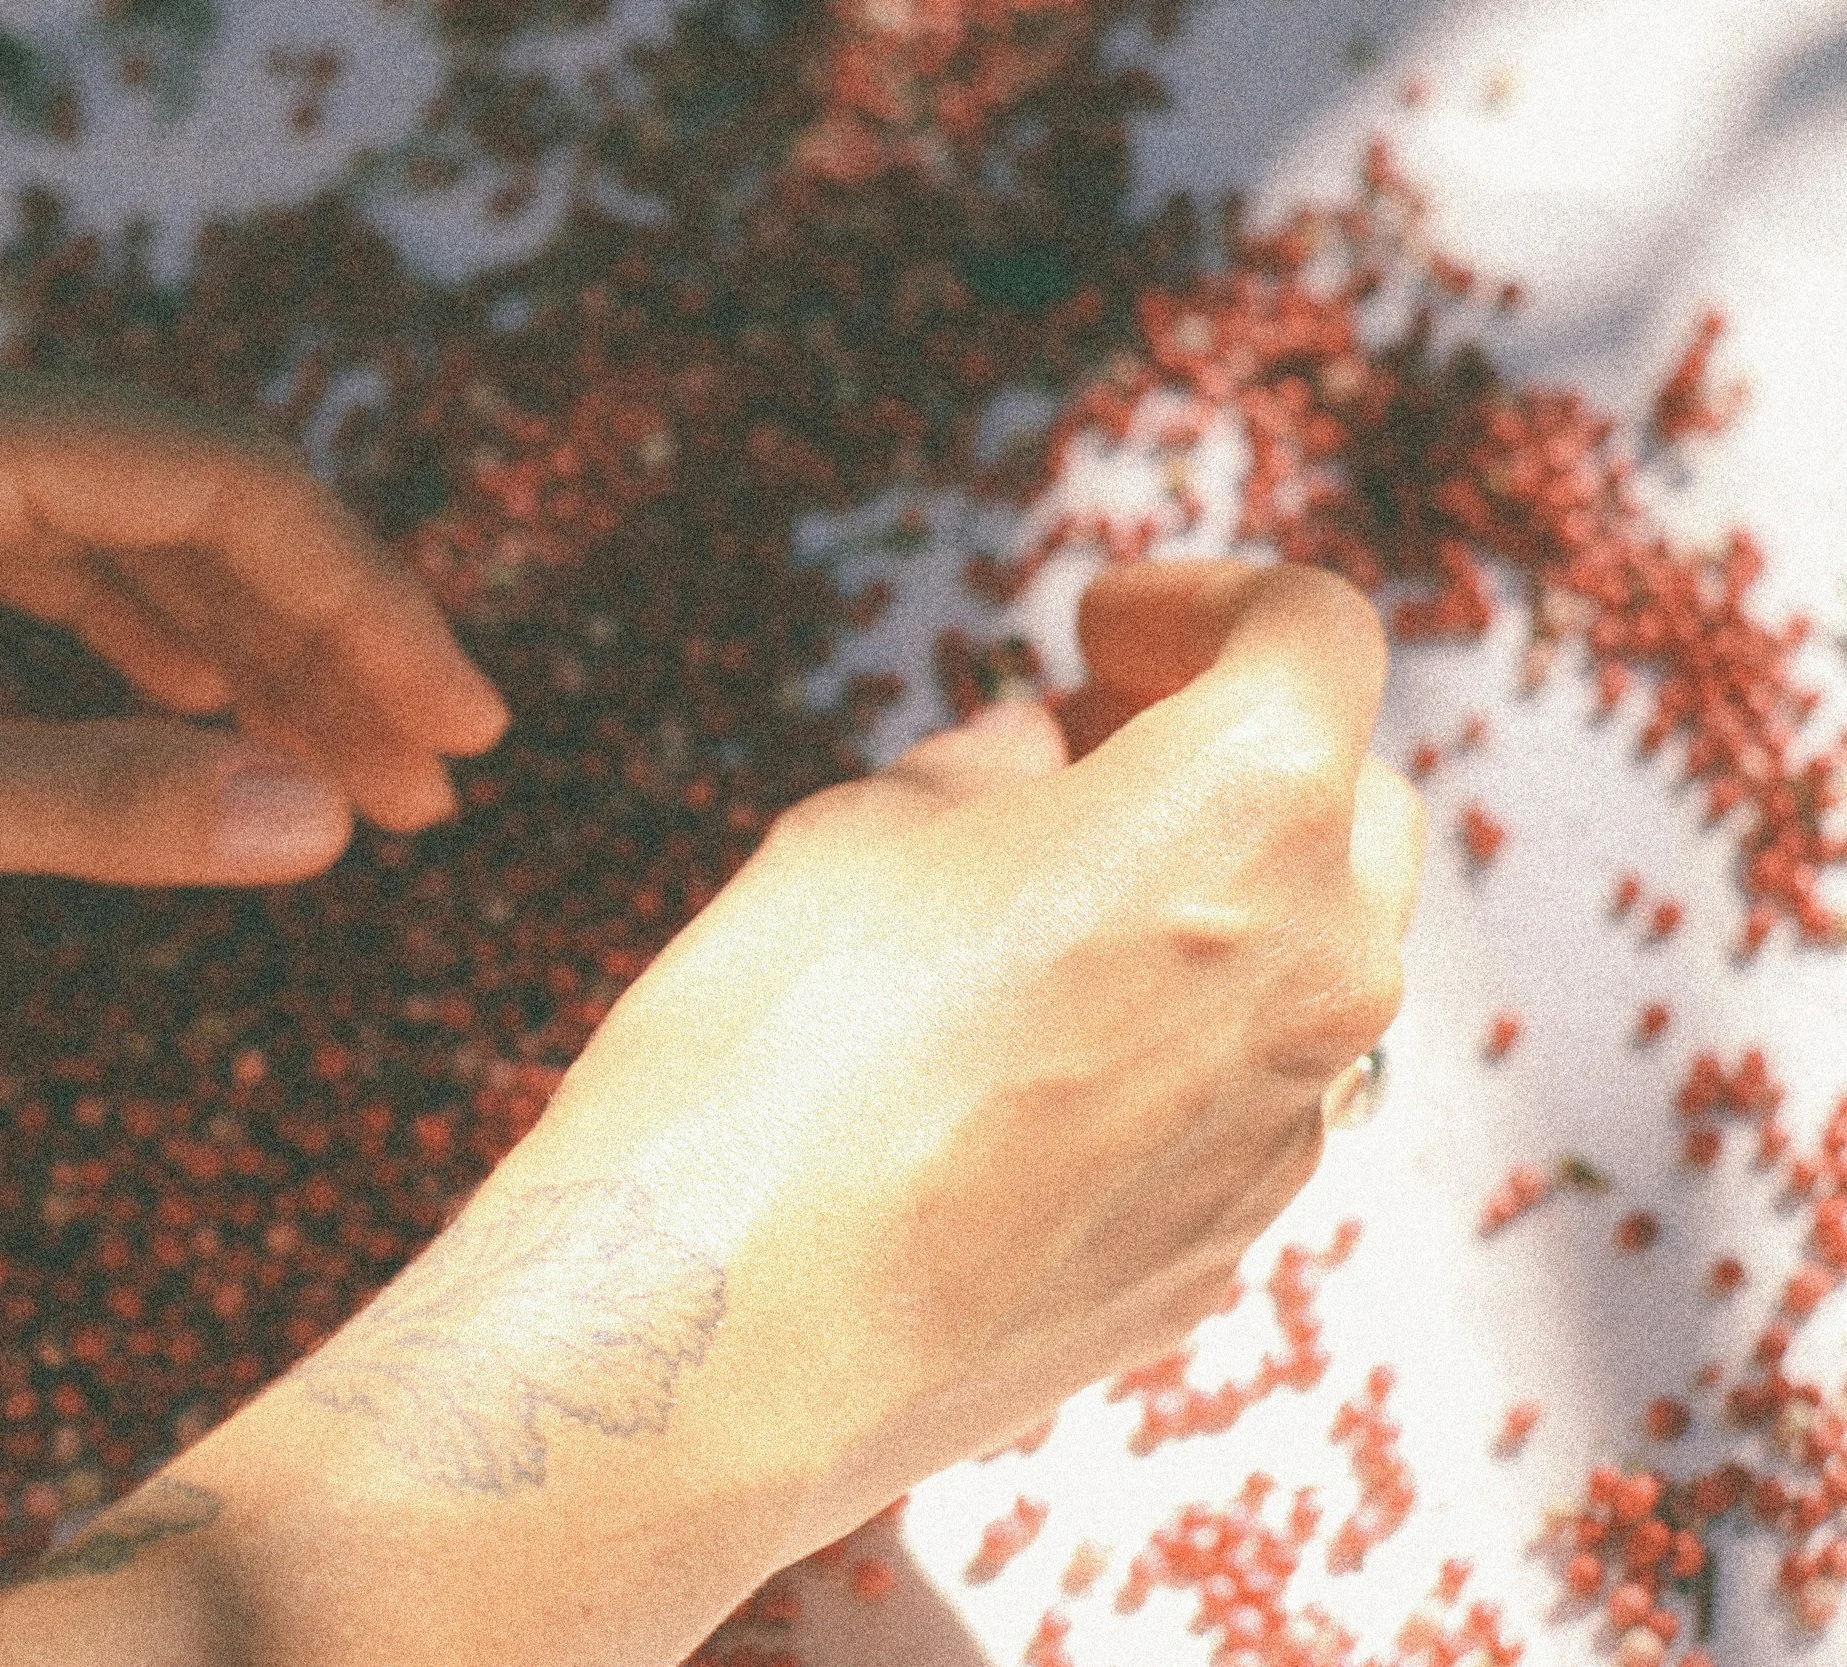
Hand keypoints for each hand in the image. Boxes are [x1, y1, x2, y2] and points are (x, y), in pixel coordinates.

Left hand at [0, 315, 508, 933]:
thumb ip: (89, 804)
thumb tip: (319, 826)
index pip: (218, 487)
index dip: (364, 606)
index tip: (461, 728)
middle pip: (188, 503)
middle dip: (321, 644)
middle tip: (433, 784)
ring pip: (121, 537)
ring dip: (240, 653)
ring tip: (347, 772)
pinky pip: (38, 562)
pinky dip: (134, 643)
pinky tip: (197, 707)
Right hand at [0, 559, 1424, 1666]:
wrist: (722, 1338)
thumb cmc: (774, 1047)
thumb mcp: (867, 824)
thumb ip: (1004, 770)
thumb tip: (1050, 759)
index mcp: (1248, 812)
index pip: (1313, 631)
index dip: (1202, 601)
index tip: (1105, 626)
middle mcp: (1319, 973)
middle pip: (1346, 803)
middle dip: (1228, 755)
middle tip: (1079, 751)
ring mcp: (1284, 1132)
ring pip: (1301, 963)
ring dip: (1206, 907)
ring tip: (1035, 918)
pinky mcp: (1222, 1251)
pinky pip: (1240, 1100)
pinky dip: (1171, 1044)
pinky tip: (1020, 1067)